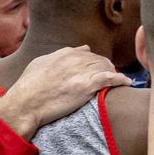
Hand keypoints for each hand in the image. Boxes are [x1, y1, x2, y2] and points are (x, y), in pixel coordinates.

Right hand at [0, 46, 128, 139]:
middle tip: (110, 77)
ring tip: (119, 80)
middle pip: (99, 60)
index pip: (87, 53)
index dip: (93, 62)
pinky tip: (127, 83)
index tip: (96, 69)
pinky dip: (121, 80)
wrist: (26, 103)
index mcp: (64, 53)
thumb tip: (71, 51)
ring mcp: (82, 71)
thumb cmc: (29, 87)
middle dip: (105, 68)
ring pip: (107, 67)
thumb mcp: (40, 64)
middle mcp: (75, 59)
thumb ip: (57, 57)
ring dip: (114, 73)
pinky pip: (111, 79)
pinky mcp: (87, 85)